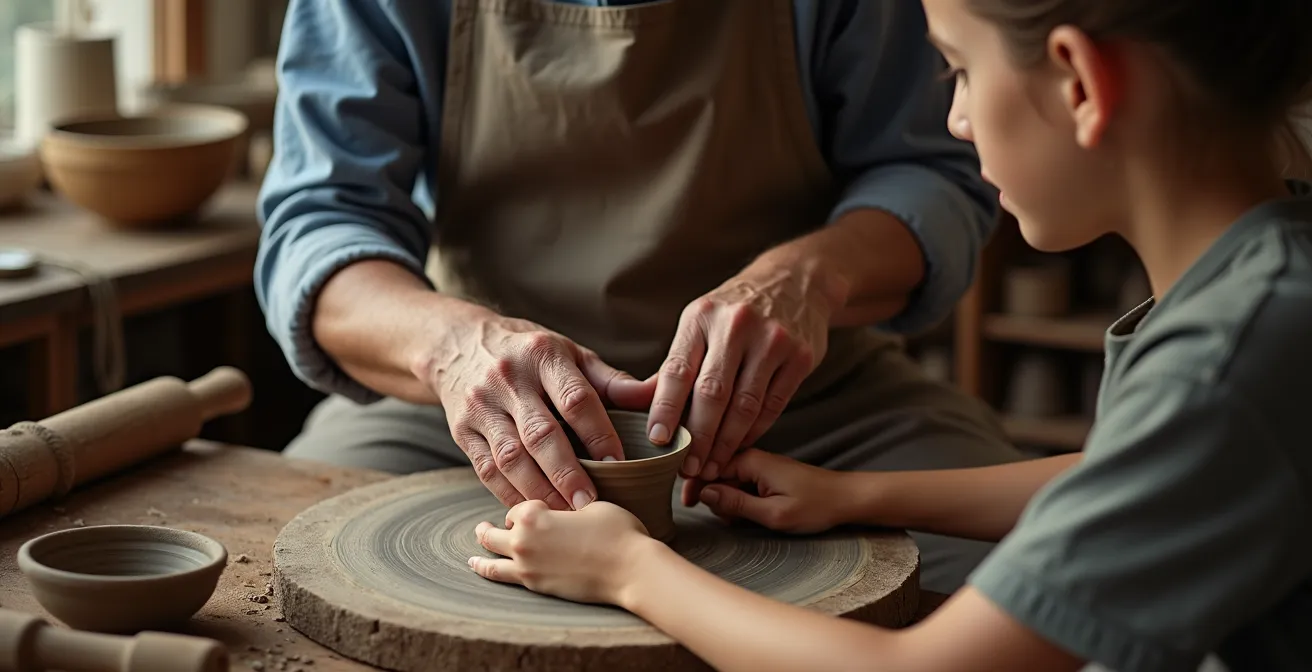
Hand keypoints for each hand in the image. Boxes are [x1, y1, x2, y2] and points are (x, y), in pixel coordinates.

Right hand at [429, 315, 654, 510]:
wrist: (457, 345)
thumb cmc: (529, 354)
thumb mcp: (570, 353)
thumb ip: (611, 381)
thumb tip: (656, 395)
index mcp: (543, 355)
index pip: (575, 399)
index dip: (598, 434)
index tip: (618, 464)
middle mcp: (508, 379)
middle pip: (540, 434)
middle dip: (567, 473)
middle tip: (590, 503)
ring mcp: (480, 406)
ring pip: (510, 457)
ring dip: (539, 490)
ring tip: (565, 514)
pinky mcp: (461, 430)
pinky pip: (486, 470)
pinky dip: (510, 495)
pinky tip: (532, 510)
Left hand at [469, 499, 651, 604]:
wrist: (630, 569)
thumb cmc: (617, 532)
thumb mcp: (592, 505)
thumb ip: (569, 504)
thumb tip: (564, 506)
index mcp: (533, 515)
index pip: (517, 509)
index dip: (527, 509)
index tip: (537, 512)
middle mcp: (522, 540)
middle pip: (494, 533)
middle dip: (488, 529)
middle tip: (482, 528)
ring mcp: (526, 567)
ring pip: (491, 560)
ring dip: (479, 557)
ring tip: (472, 558)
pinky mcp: (535, 587)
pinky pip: (503, 579)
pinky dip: (490, 573)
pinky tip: (486, 572)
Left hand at [648, 263, 842, 481]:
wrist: (795, 281)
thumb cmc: (735, 312)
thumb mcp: (701, 323)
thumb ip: (675, 365)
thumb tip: (634, 406)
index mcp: (701, 316)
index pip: (678, 370)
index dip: (666, 409)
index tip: (658, 441)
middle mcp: (736, 324)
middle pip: (712, 394)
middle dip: (698, 438)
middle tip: (687, 470)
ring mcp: (772, 339)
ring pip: (744, 406)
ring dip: (725, 444)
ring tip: (711, 467)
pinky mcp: (800, 356)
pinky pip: (772, 405)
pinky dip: (753, 432)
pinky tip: (738, 447)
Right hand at [689, 448, 849, 533]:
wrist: (846, 499)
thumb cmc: (816, 506)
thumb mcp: (774, 513)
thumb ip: (736, 504)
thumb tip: (704, 494)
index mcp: (751, 460)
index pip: (707, 467)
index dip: (694, 486)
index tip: (688, 506)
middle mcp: (752, 457)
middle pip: (714, 474)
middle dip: (713, 498)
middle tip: (728, 520)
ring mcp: (758, 465)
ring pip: (726, 482)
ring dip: (726, 502)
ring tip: (742, 520)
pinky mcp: (764, 474)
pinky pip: (739, 485)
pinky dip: (738, 500)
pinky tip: (748, 515)